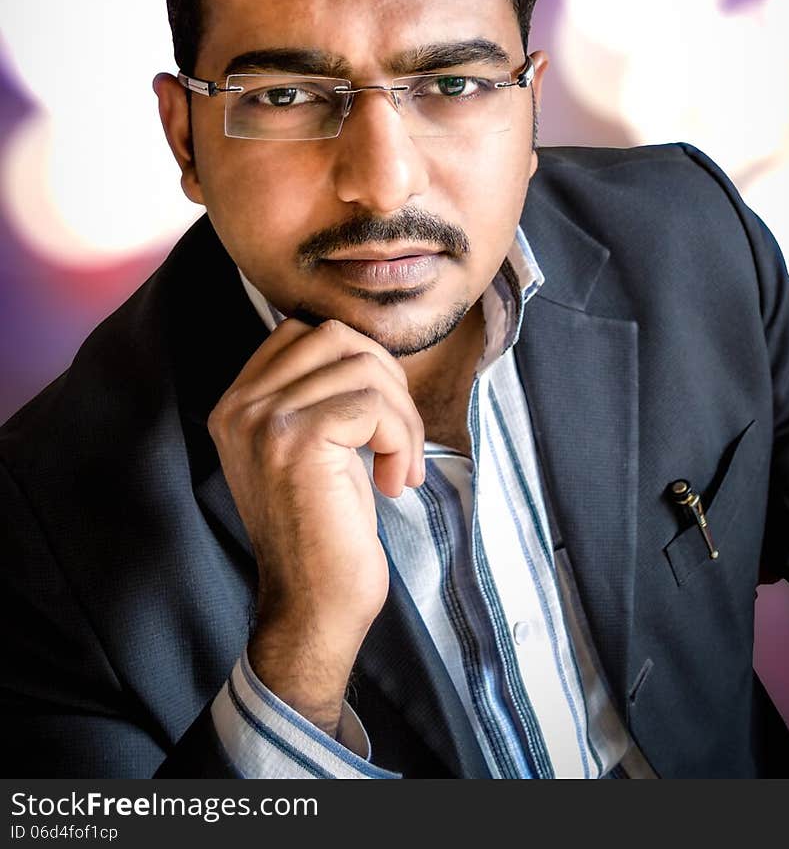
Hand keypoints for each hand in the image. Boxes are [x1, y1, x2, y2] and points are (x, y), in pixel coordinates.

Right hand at [207, 316, 424, 732]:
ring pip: (363, 367)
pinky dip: (400, 437)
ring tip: (400, 465)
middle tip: (398, 440)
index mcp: (236, 403)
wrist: (313, 609)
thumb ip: (316, 392)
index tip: (378, 418)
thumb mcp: (311, 447)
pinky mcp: (295, 440)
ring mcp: (263, 421)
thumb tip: (364, 344)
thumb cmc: (325, 530)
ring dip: (402, 416)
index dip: (358, 362)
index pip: (305, 331)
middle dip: (387, 381)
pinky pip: (373, 403)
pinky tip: (394, 481)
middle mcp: (239, 407)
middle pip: (336, 337)